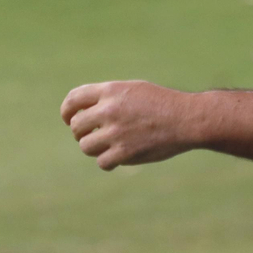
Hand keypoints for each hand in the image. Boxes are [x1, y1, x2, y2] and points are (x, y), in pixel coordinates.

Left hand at [60, 80, 192, 169]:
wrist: (186, 119)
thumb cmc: (161, 103)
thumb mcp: (133, 90)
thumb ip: (108, 97)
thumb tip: (82, 111)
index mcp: (111, 91)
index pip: (73, 100)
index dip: (66, 111)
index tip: (69, 120)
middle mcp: (109, 110)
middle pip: (76, 126)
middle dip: (81, 132)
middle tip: (94, 135)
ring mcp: (116, 132)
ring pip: (86, 146)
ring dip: (94, 147)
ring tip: (108, 146)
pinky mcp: (124, 153)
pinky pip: (102, 162)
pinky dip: (108, 161)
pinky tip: (119, 156)